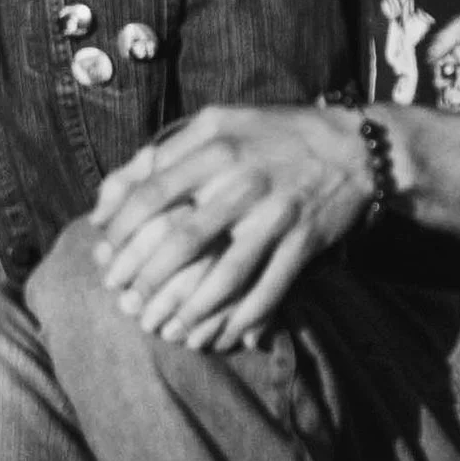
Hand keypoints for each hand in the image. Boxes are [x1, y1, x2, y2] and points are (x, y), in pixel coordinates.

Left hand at [86, 105, 373, 349]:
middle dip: (146, 279)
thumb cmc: (273, 135)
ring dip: (191, 309)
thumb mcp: (216, 124)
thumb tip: (104, 202)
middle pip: (180, 241)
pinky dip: (242, 319)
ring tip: (166, 327)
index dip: (120, 231)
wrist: (355, 146)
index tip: (104, 255)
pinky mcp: (305, 241)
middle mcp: (244, 179)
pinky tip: (220, 336)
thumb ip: (159, 155)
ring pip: (224, 275)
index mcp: (216, 145)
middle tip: (125, 301)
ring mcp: (277, 213)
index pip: (151, 194)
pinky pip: (268, 290)